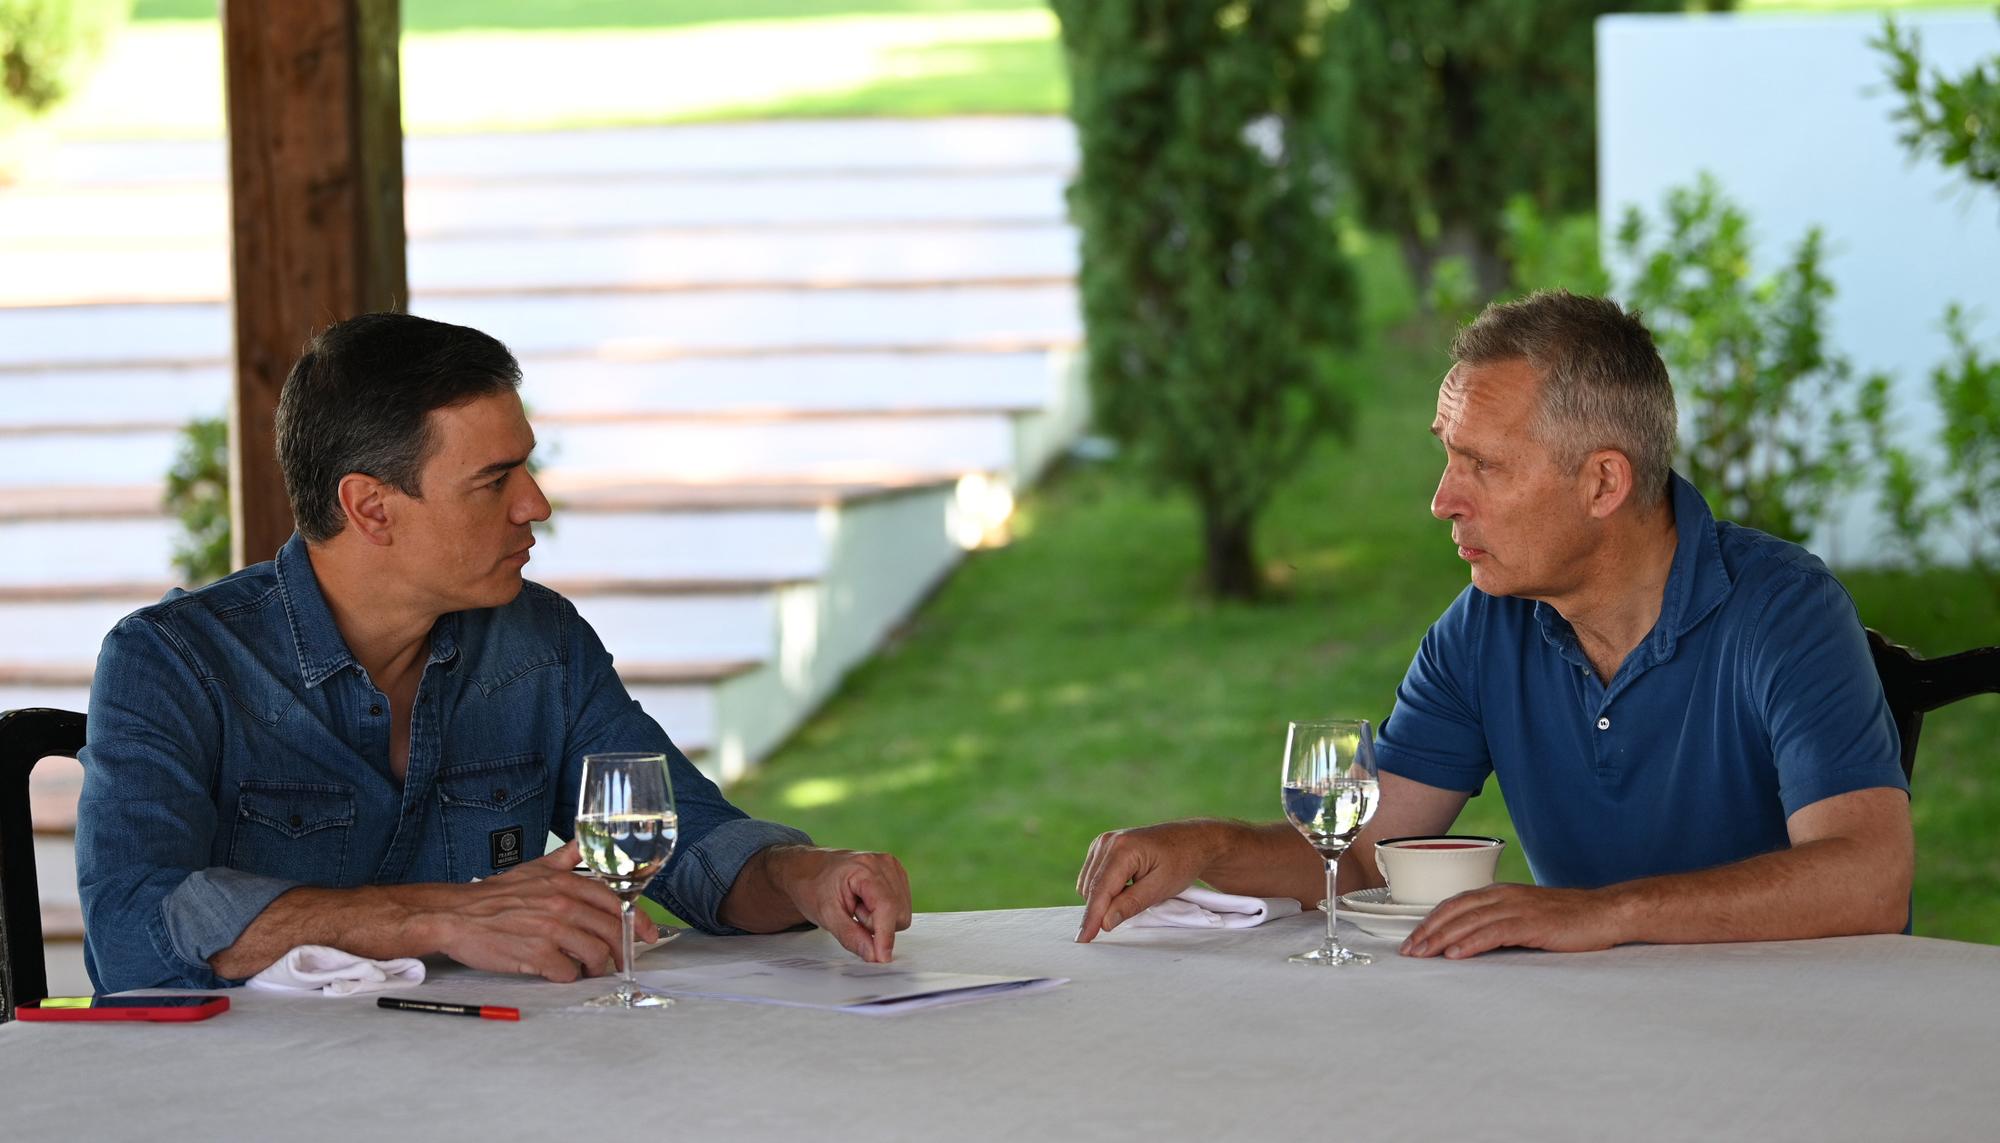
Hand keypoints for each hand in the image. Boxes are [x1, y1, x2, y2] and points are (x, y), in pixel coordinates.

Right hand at [430, 839, 658, 980]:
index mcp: (565, 882)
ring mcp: (550, 930)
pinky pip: (569, 973)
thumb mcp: (534, 867)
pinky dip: (572, 977)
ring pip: (595, 954)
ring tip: (591, 970)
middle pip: (611, 930)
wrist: (455, 915)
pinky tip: (564, 974)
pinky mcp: (535, 954)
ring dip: (598, 967)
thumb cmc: (494, 896)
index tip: (647, 935)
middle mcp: (562, 903)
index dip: (637, 920)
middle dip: (623, 949)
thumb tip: (585, 841)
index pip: (615, 901)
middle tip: (621, 961)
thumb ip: (565, 856)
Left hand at [774, 848, 912, 962]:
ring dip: (880, 920)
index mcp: (865, 867)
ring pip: (902, 914)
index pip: (886, 906)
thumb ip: (851, 936)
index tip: (882, 958)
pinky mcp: (897, 875)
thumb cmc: (814, 886)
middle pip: (898, 914)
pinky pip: (901, 908)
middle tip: (852, 914)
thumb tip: (874, 955)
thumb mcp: (826, 915)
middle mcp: (885, 864)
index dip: (886, 935)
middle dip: (875, 925)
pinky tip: (867, 904)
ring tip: (858, 907)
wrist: (810, 870)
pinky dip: (885, 914)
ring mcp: (893, 868)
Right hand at [1074, 822, 1218, 942]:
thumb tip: (1105, 922)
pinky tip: (1127, 885)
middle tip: (1137, 905)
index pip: (1099, 890)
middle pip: (1090, 888)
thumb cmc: (1181, 861)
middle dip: (1103, 907)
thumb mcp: (1161, 887)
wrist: (1191, 841)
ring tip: (1136, 891)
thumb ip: (1131, 904)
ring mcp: (1103, 842)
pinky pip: (1092, 876)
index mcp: (1122, 849)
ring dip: (1104, 898)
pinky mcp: (1103, 847)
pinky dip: (1105, 888)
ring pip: (1088, 883)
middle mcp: (1107, 842)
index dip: (1091, 917)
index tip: (1083, 939)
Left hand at [1398, 883, 1624, 958]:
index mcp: (1500, 893)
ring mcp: (1517, 907)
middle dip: (1428, 930)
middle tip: (1409, 950)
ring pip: (1469, 921)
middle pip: (1455, 910)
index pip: (1455, 904)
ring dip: (1443, 938)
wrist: (1604, 913)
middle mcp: (1504, 896)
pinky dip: (1472, 943)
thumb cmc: (1567, 919)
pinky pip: (1494, 932)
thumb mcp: (1526, 917)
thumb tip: (1471, 943)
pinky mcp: (1532, 923)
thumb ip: (1499, 924)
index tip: (1413, 939)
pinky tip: (1456, 954)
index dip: (1431, 921)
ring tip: (1424, 954)